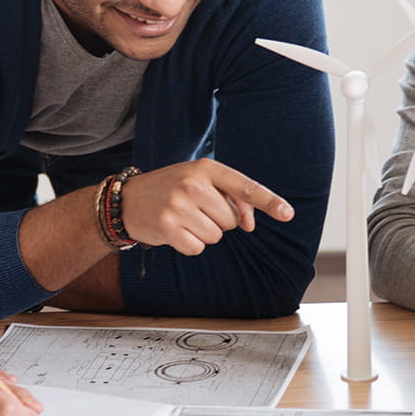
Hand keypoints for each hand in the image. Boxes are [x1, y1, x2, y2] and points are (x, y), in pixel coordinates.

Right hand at [118, 159, 293, 254]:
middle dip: (218, 220)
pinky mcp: (167, 227)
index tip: (288, 214)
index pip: (245, 186)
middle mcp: (193, 184)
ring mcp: (179, 205)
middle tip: (194, 209)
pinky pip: (198, 248)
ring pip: (216, 236)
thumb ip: (230, 198)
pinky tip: (174, 231)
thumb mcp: (200, 183)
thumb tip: (249, 224)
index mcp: (206, 168)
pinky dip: (189, 245)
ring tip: (183, 218)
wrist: (126, 200)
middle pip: (231, 220)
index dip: (268, 201)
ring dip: (203, 233)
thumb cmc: (172, 190)